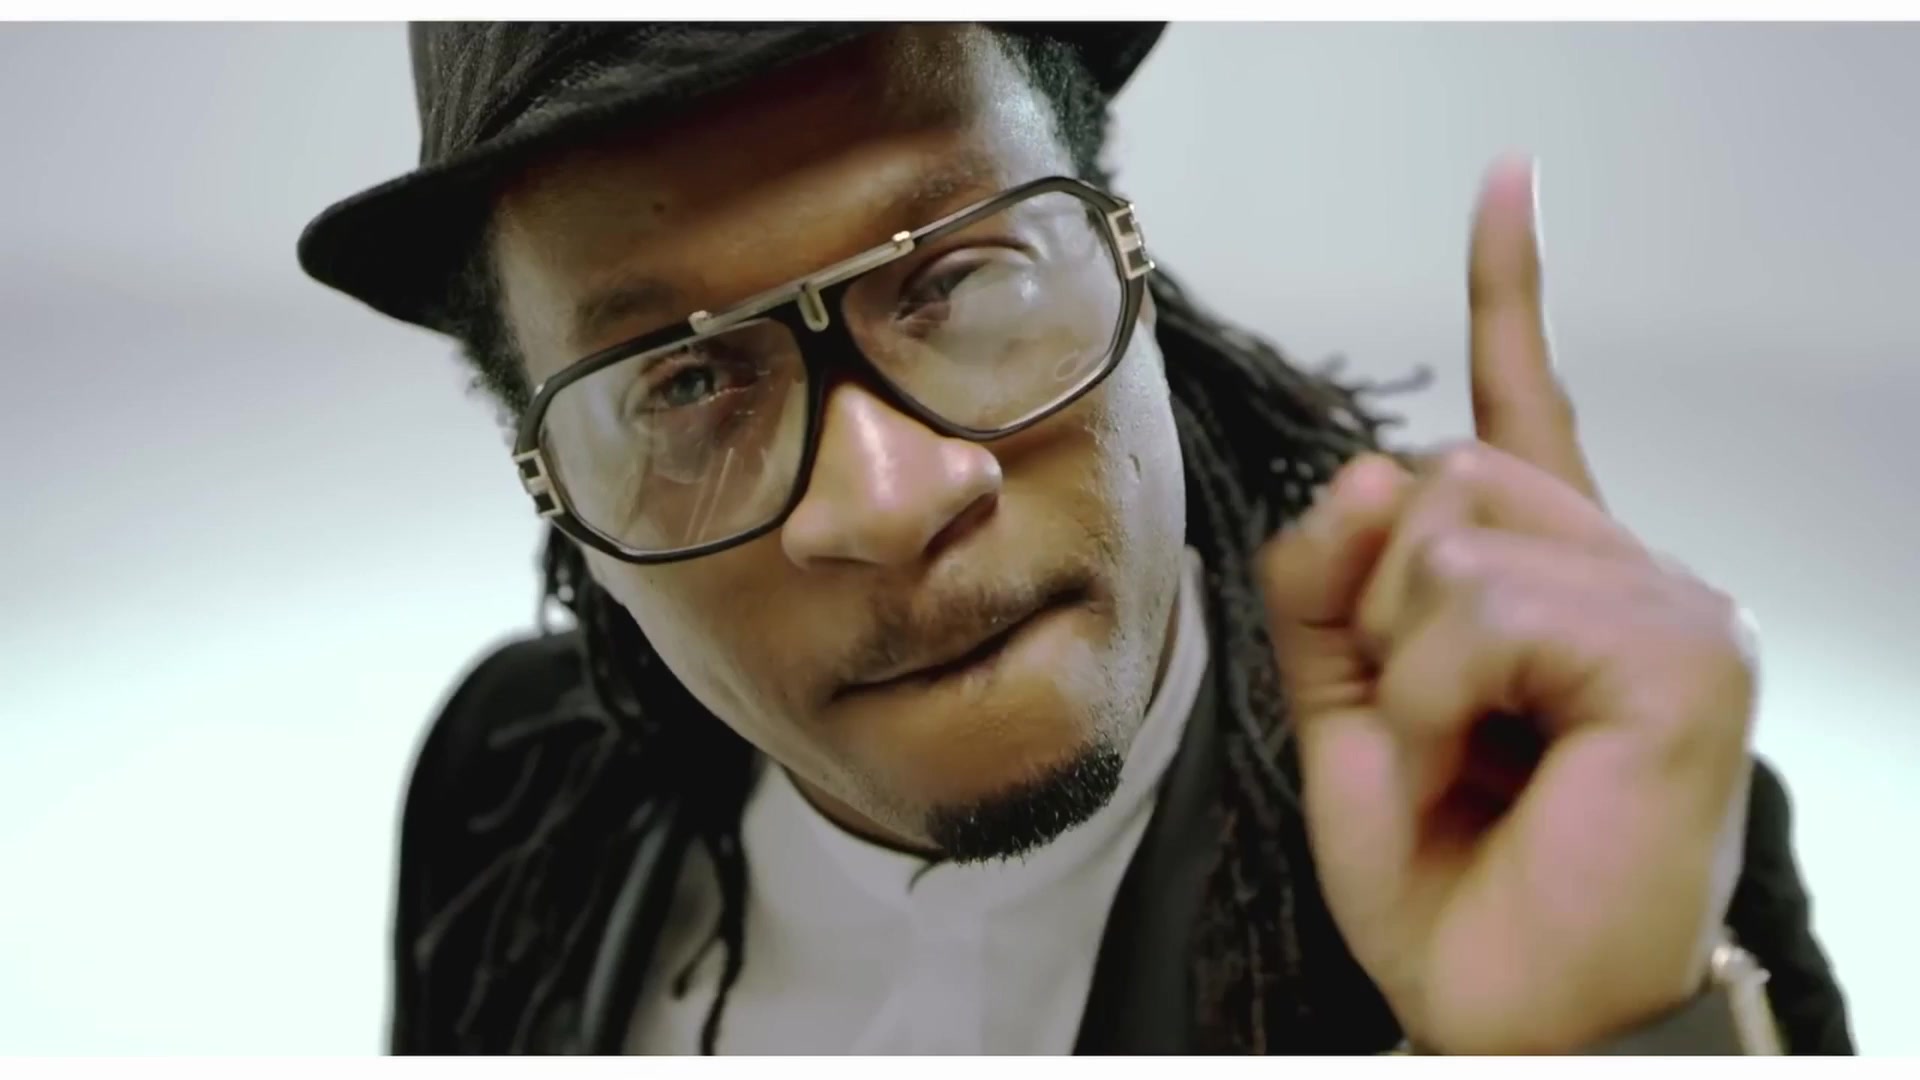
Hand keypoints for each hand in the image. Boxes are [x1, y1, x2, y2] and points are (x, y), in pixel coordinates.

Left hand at [1259, 157, 1757, 1053]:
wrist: (1497, 1007)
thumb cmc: (1445, 876)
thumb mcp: (1346, 712)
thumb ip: (1330, 588)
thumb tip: (1368, 468)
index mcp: (1550, 579)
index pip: (1524, 409)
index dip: (1506, 295)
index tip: (1506, 181)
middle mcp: (1627, 571)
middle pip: (1439, 472)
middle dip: (1376, 603)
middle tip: (1424, 723)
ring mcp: (1667, 605)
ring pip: (1451, 529)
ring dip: (1405, 660)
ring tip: (1460, 755)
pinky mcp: (1681, 654)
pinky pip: (1484, 606)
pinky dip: (1439, 692)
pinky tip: (1489, 759)